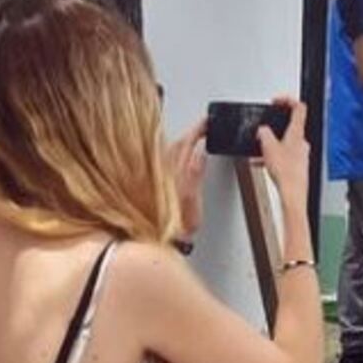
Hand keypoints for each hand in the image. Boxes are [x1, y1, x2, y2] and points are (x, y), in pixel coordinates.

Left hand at [166, 117, 206, 237]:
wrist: (159, 240)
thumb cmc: (176, 226)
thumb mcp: (192, 200)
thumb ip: (195, 173)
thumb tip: (200, 152)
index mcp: (172, 172)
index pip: (186, 142)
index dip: (198, 130)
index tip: (207, 122)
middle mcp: (162, 171)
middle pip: (177, 143)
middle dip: (191, 132)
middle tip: (204, 126)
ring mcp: (158, 176)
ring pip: (170, 150)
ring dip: (183, 140)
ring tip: (195, 136)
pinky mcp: (155, 182)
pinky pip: (166, 159)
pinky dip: (176, 152)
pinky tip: (180, 155)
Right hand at [256, 97, 309, 205]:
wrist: (293, 193)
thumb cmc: (286, 173)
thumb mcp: (268, 147)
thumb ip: (264, 133)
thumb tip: (263, 130)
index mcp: (297, 133)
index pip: (299, 108)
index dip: (287, 100)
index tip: (277, 101)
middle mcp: (302, 142)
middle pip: (291, 125)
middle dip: (275, 126)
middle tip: (264, 128)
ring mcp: (301, 154)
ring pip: (285, 142)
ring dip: (272, 143)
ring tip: (260, 149)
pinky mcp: (298, 165)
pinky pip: (284, 155)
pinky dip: (273, 156)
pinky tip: (262, 162)